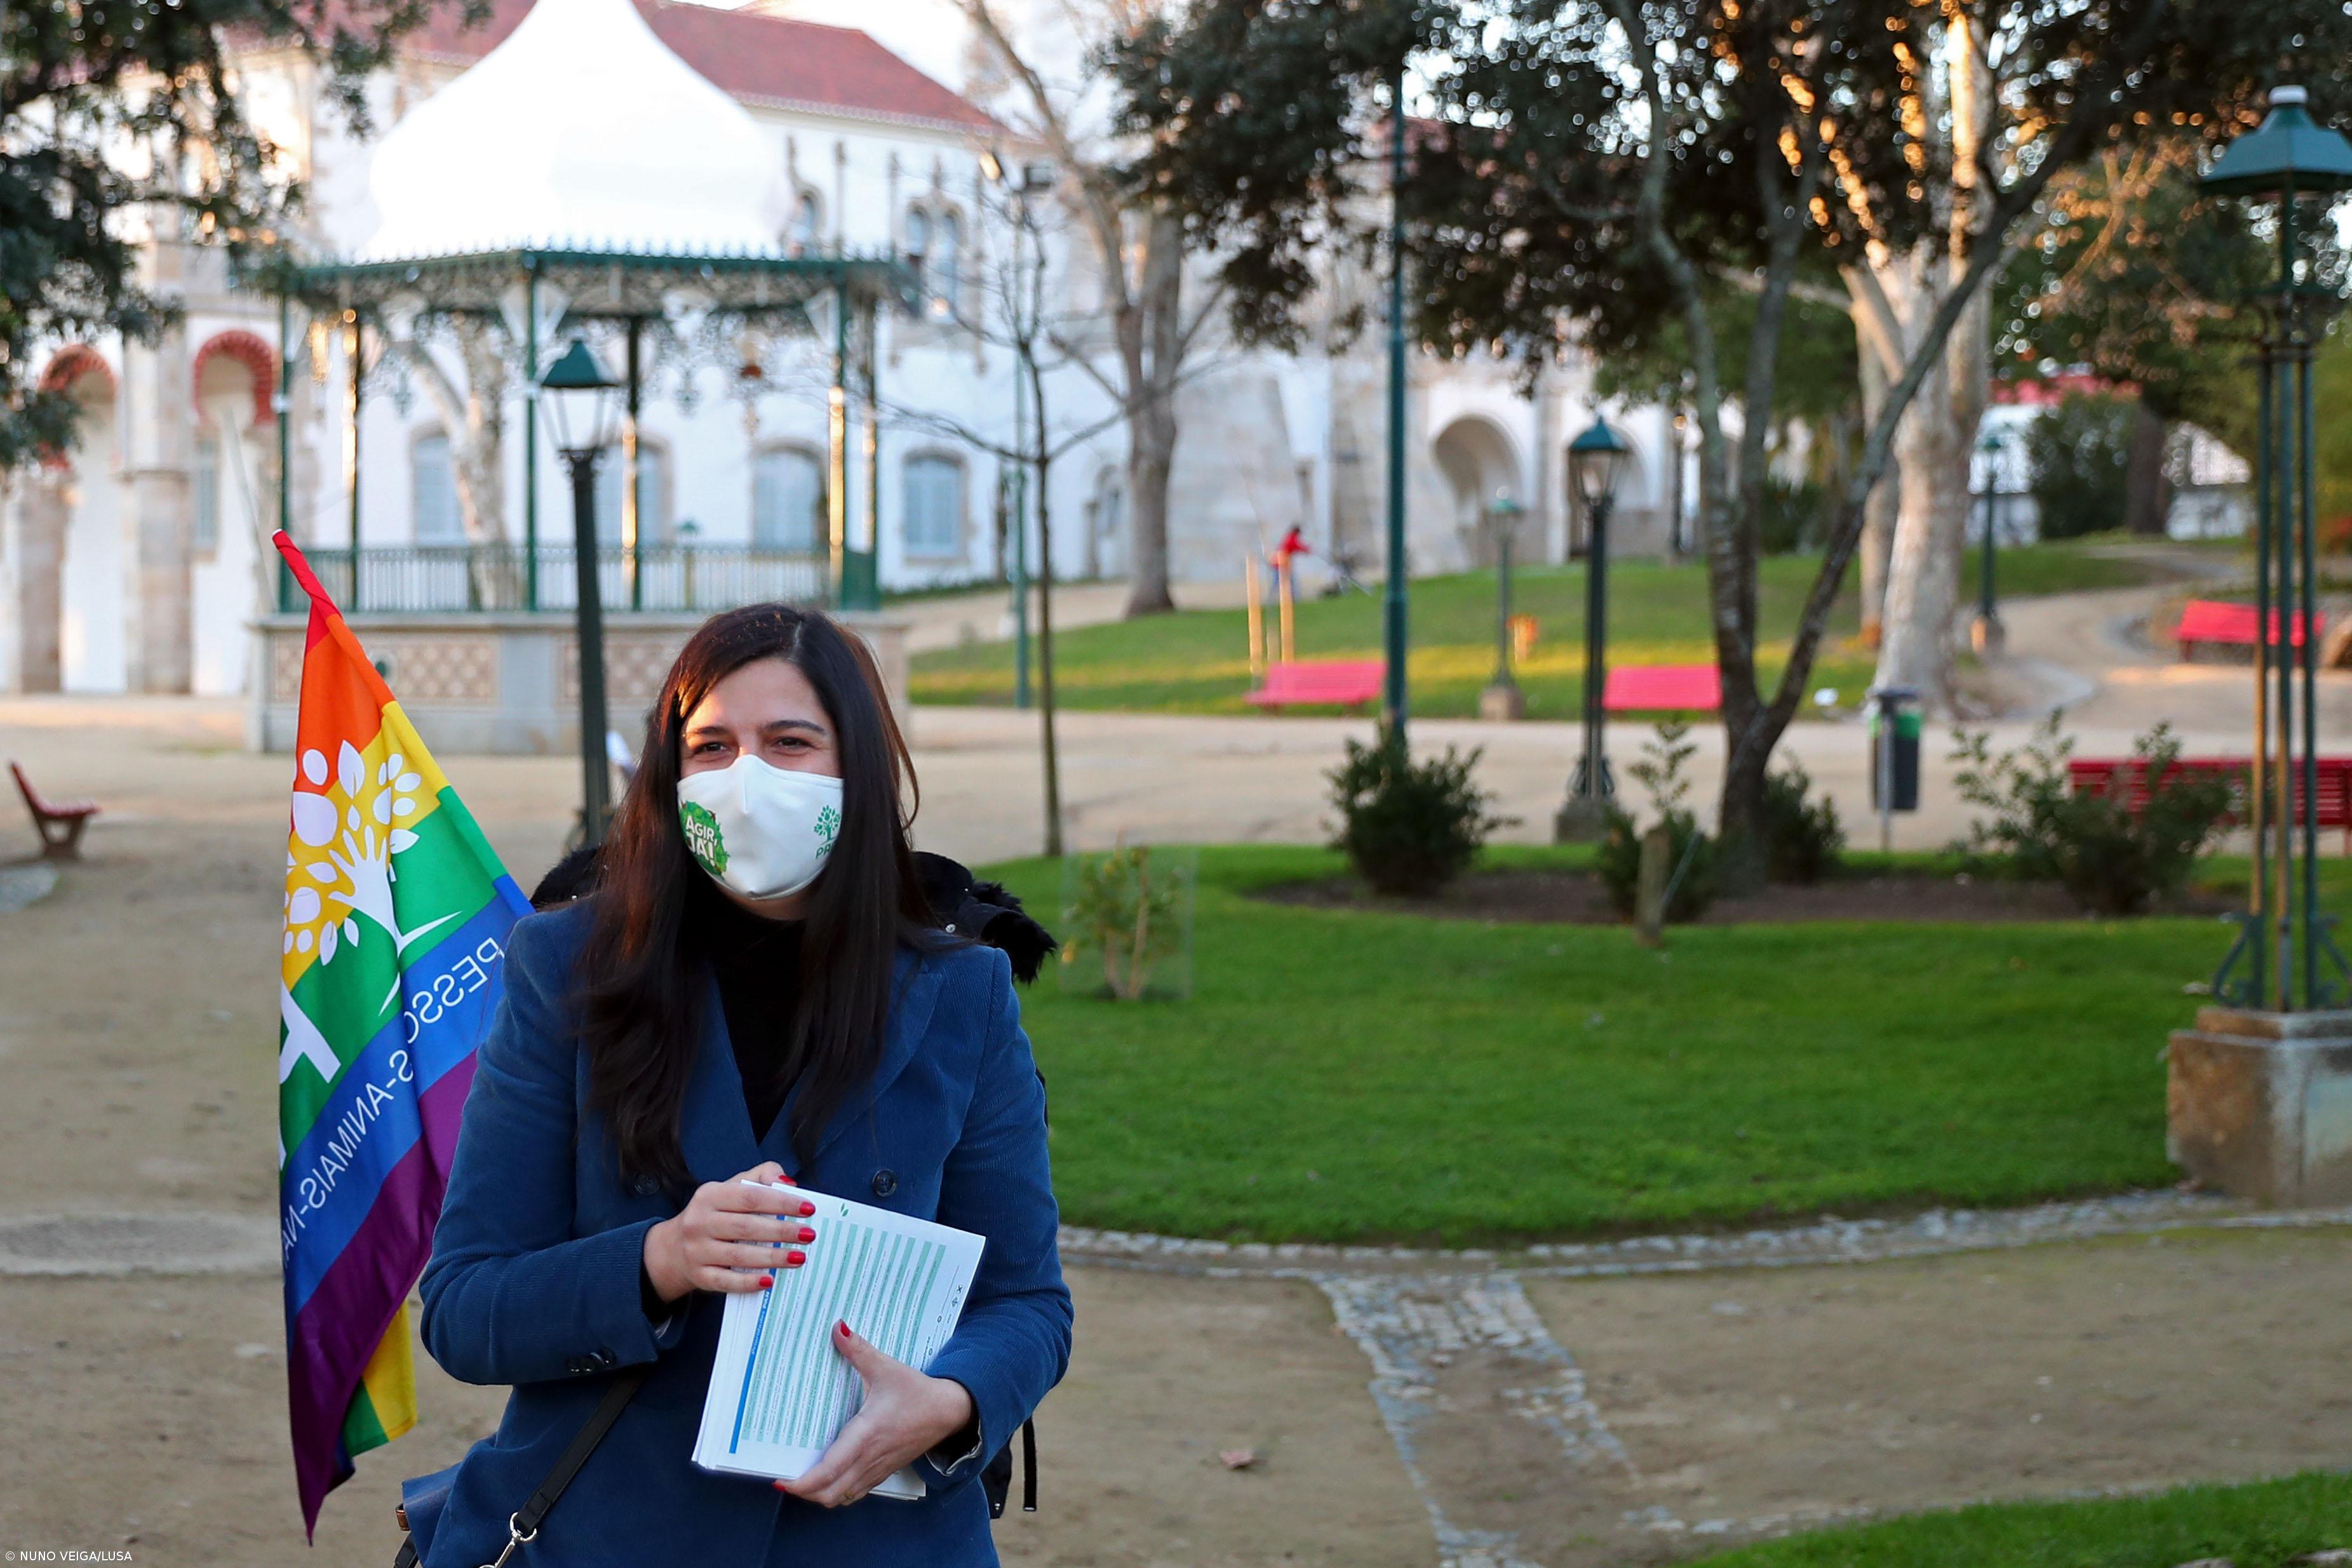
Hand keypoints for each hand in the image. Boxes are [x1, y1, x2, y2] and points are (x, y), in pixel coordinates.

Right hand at [642, 1161, 816, 1301]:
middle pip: (746, 1227)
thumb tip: (789, 1184)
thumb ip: (761, 1177)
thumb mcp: (731, 1188)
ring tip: (800, 1257)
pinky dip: (748, 1283)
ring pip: (738, 1256)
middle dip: (781, 1231)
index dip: (781, 1202)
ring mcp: (696, 1251)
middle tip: (809, 1235)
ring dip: (773, 1258)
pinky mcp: (699, 1276)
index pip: (751, 1197)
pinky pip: (726, 1282)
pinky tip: (771, 1281)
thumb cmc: (715, 1214)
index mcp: (710, 1195)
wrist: (673, 1248)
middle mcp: (699, 1222)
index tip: (809, 1209)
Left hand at [775, 1323, 975, 1507]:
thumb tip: (837, 1327)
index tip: (780, 1480)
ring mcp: (877, 1470)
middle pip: (829, 1494)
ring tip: (801, 1478)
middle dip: (804, 1492)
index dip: (802, 1483)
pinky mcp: (884, 1472)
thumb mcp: (886, 1367)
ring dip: (819, 1494)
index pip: (829, 1471)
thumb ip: (859, 1350)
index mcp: (866, 1435)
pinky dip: (836, 1491)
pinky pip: (854, 1493)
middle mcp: (869, 1459)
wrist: (950, 1411)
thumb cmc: (917, 1392)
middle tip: (784, 1476)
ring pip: (841, 1497)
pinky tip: (828, 1477)